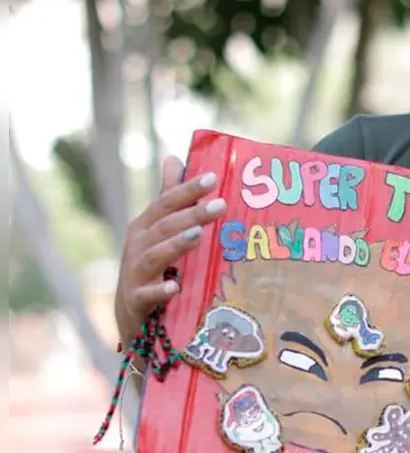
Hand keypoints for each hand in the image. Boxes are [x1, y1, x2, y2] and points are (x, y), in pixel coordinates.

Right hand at [114, 155, 226, 340]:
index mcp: (145, 225)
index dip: (188, 189)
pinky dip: (160, 291)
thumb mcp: (156, 227)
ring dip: (176, 245)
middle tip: (221, 206)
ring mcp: (136, 273)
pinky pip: (148, 295)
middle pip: (166, 226)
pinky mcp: (137, 300)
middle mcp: (138, 245)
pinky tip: (174, 287)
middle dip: (192, 214)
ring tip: (198, 235)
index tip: (214, 178)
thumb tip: (174, 157)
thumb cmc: (150, 261)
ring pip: (156, 255)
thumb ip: (169, 195)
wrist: (130, 311)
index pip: (166, 202)